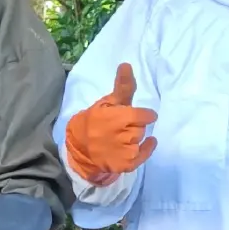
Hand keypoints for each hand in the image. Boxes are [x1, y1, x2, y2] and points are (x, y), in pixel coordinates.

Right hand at [65, 63, 157, 183]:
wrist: (81, 147)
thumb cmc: (96, 120)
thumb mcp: (108, 101)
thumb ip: (122, 86)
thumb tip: (126, 64)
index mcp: (113, 119)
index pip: (140, 116)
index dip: (144, 114)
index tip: (146, 114)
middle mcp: (119, 136)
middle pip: (140, 128)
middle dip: (134, 125)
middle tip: (122, 127)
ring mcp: (121, 152)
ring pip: (140, 139)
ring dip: (135, 137)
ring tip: (122, 136)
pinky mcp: (124, 164)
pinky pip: (143, 155)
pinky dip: (146, 149)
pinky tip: (146, 143)